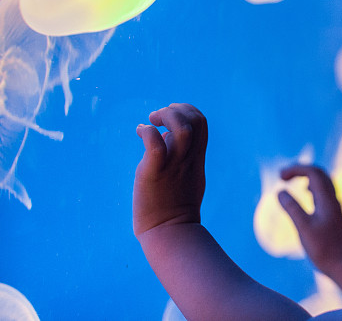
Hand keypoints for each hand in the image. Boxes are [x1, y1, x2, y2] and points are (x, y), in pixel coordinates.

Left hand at [133, 103, 207, 236]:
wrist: (169, 232)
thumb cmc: (174, 204)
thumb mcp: (185, 174)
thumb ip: (181, 153)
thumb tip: (165, 134)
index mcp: (196, 157)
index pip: (201, 121)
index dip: (187, 110)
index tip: (169, 117)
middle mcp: (188, 158)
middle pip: (195, 120)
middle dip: (176, 109)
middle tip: (158, 117)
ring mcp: (173, 165)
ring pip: (180, 129)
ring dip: (165, 116)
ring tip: (151, 120)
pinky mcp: (154, 173)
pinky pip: (155, 146)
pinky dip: (148, 132)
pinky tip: (141, 132)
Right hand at [278, 164, 341, 275]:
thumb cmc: (324, 249)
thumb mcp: (304, 229)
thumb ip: (292, 209)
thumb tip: (280, 191)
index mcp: (326, 200)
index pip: (313, 172)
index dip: (296, 169)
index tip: (280, 176)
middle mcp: (332, 199)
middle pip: (319, 173)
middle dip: (300, 169)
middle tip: (282, 175)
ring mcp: (334, 206)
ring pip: (322, 181)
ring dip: (306, 176)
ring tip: (290, 180)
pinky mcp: (333, 214)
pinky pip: (324, 191)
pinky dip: (312, 186)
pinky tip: (306, 193)